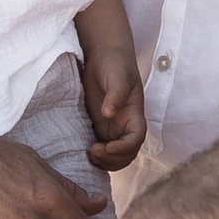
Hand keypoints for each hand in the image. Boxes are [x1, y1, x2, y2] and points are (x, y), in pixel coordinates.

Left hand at [80, 37, 145, 174]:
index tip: (108, 146)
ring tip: (88, 154)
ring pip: (114, 156)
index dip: (125, 147)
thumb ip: (116, 94)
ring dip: (104, 161)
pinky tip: (82, 152)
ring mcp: (112, 129)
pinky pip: (100, 149)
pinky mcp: (98, 128)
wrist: (103, 56)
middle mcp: (125, 125)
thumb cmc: (115, 63)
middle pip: (127, 154)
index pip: (136, 138)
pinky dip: (95, 157)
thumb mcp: (117, 76)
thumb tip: (108, 114)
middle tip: (93, 151)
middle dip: (113, 159)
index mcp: (134, 114)